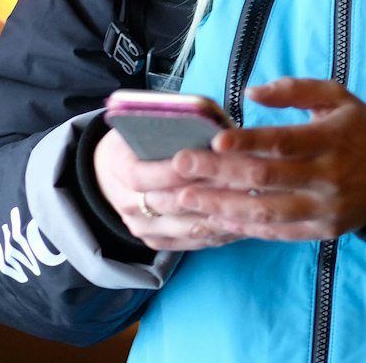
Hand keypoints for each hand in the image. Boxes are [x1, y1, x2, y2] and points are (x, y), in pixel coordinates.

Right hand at [93, 123, 237, 251]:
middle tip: (245, 182)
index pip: (145, 175)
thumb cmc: (139, 140)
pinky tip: (247, 221)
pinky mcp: (159, 242)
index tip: (210, 162)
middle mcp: (128, 204)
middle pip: (173, 203)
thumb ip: (173, 125)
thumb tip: (215, 128)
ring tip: (253, 202)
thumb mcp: (145, 123)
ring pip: (189, 227)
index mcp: (121, 170)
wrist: (112, 173)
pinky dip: (222, 232)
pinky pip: (195, 242)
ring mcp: (143, 228)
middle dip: (210, 192)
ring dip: (222, 215)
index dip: (177, 171)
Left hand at [164, 78, 365, 240]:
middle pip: (265, 178)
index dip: (246, 143)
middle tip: (180, 167)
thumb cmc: (362, 130)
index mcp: (330, 138)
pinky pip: (277, 232)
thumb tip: (249, 92)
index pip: (282, 142)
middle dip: (218, 173)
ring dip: (222, 205)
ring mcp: (324, 208)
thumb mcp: (338, 97)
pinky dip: (245, 227)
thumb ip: (295, 90)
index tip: (213, 142)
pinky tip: (217, 219)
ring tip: (187, 197)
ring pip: (265, 211)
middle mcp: (327, 176)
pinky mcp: (322, 231)